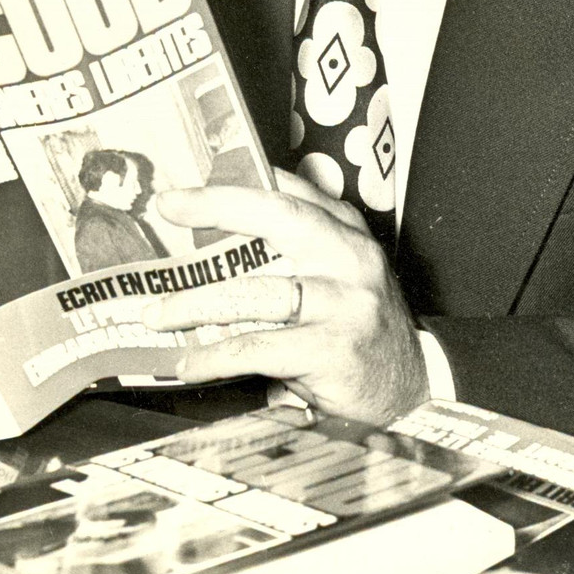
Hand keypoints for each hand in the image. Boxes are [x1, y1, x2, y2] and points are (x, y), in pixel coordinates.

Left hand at [144, 168, 429, 424]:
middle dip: (219, 207)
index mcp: (348, 232)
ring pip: (257, 291)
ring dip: (197, 302)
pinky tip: (190, 363)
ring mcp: (346, 302)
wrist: (414, 391)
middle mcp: (351, 257)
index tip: (188, 185)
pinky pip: (261, 346)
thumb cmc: (359, 330)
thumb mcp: (338, 276)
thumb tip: (217, 233)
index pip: (290, 190)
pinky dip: (217, 355)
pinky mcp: (334, 349)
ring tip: (158, 312)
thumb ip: (296, 249)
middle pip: (280, 217)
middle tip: (170, 207)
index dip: (236, 182)